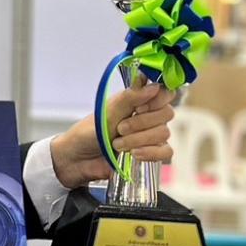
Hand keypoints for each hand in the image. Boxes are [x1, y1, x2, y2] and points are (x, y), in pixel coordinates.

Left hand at [50, 82, 174, 190]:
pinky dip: (151, 153)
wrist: (78, 159)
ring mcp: (151, 135)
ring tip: (118, 144)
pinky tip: (134, 154)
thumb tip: (153, 86)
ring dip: (139, 140)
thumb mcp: (107, 113)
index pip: (164, 92)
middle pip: (166, 113)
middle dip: (141, 123)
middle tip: (120, 129)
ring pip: (164, 133)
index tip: (140, 108)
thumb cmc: (89, 132)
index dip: (158, 99)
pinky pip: (166, 152)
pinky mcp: (151, 153)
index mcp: (137, 100)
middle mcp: (147, 116)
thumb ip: (130, 98)